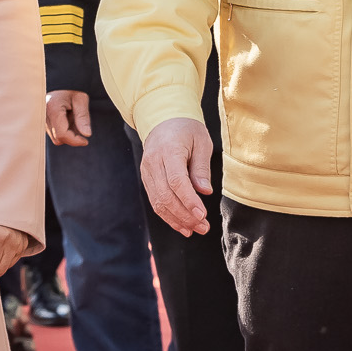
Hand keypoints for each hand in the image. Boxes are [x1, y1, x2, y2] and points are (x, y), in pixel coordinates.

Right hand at [44, 89, 92, 146]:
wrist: (61, 81)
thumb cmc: (72, 88)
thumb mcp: (81, 99)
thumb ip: (83, 117)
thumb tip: (86, 135)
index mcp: (53, 108)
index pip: (62, 134)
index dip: (75, 141)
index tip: (86, 141)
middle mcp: (43, 115)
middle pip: (58, 139)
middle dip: (72, 137)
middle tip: (81, 125)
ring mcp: (42, 119)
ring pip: (56, 138)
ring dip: (67, 134)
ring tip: (73, 118)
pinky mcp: (43, 122)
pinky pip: (54, 133)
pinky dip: (63, 130)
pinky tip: (67, 119)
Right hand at [138, 119, 215, 236]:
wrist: (164, 120)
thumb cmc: (187, 130)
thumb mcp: (202, 142)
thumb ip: (202, 168)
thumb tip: (205, 192)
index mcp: (169, 150)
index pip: (176, 181)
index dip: (189, 200)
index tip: (202, 215)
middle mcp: (153, 162)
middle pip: (166, 195)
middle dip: (185, 215)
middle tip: (204, 227)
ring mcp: (147, 172)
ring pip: (158, 202)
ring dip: (177, 219)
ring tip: (195, 230)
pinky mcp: (146, 179)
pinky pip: (155, 201)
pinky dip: (168, 216)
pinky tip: (182, 225)